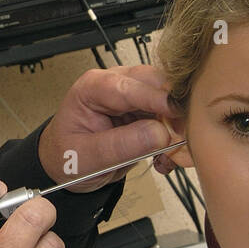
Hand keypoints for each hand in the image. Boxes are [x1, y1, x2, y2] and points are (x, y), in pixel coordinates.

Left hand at [37, 65, 183, 189]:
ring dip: (176, 126)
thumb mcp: (87, 157)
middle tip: (180, 138)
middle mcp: (116, 83)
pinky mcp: (146, 109)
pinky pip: (170, 117)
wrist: (68, 164)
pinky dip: (173, 138)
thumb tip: (159, 134)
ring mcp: (133, 95)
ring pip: (169, 99)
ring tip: (168, 157)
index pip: (128, 87)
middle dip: (172, 109)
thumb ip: (121, 145)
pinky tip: (163, 159)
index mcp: (93, 87)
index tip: (177, 111)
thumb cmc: (68, 155)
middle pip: (156, 83)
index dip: (155, 98)